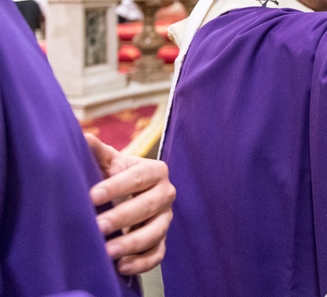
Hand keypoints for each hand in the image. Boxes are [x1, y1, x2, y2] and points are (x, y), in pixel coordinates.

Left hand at [85, 133, 175, 275]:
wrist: (131, 192)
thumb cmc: (116, 174)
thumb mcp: (109, 161)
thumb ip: (97, 151)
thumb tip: (83, 136)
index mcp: (155, 170)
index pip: (138, 178)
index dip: (116, 187)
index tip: (92, 196)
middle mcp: (166, 193)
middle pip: (149, 206)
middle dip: (123, 217)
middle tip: (97, 226)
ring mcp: (165, 218)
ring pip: (156, 231)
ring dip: (133, 243)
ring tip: (108, 252)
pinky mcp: (162, 239)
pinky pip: (158, 253)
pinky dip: (142, 262)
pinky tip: (122, 267)